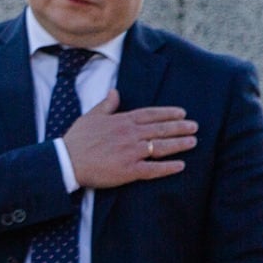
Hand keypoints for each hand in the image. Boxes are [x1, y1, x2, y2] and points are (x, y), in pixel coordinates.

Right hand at [60, 90, 195, 189]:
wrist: (67, 161)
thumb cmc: (77, 139)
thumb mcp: (90, 117)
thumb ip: (106, 105)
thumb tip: (115, 92)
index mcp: (121, 121)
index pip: (150, 114)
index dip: (168, 113)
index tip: (182, 113)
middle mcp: (130, 135)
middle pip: (160, 129)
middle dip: (180, 128)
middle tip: (195, 127)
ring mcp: (131, 152)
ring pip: (161, 147)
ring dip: (179, 144)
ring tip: (193, 142)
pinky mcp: (129, 170)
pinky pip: (154, 169)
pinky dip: (168, 168)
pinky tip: (180, 166)